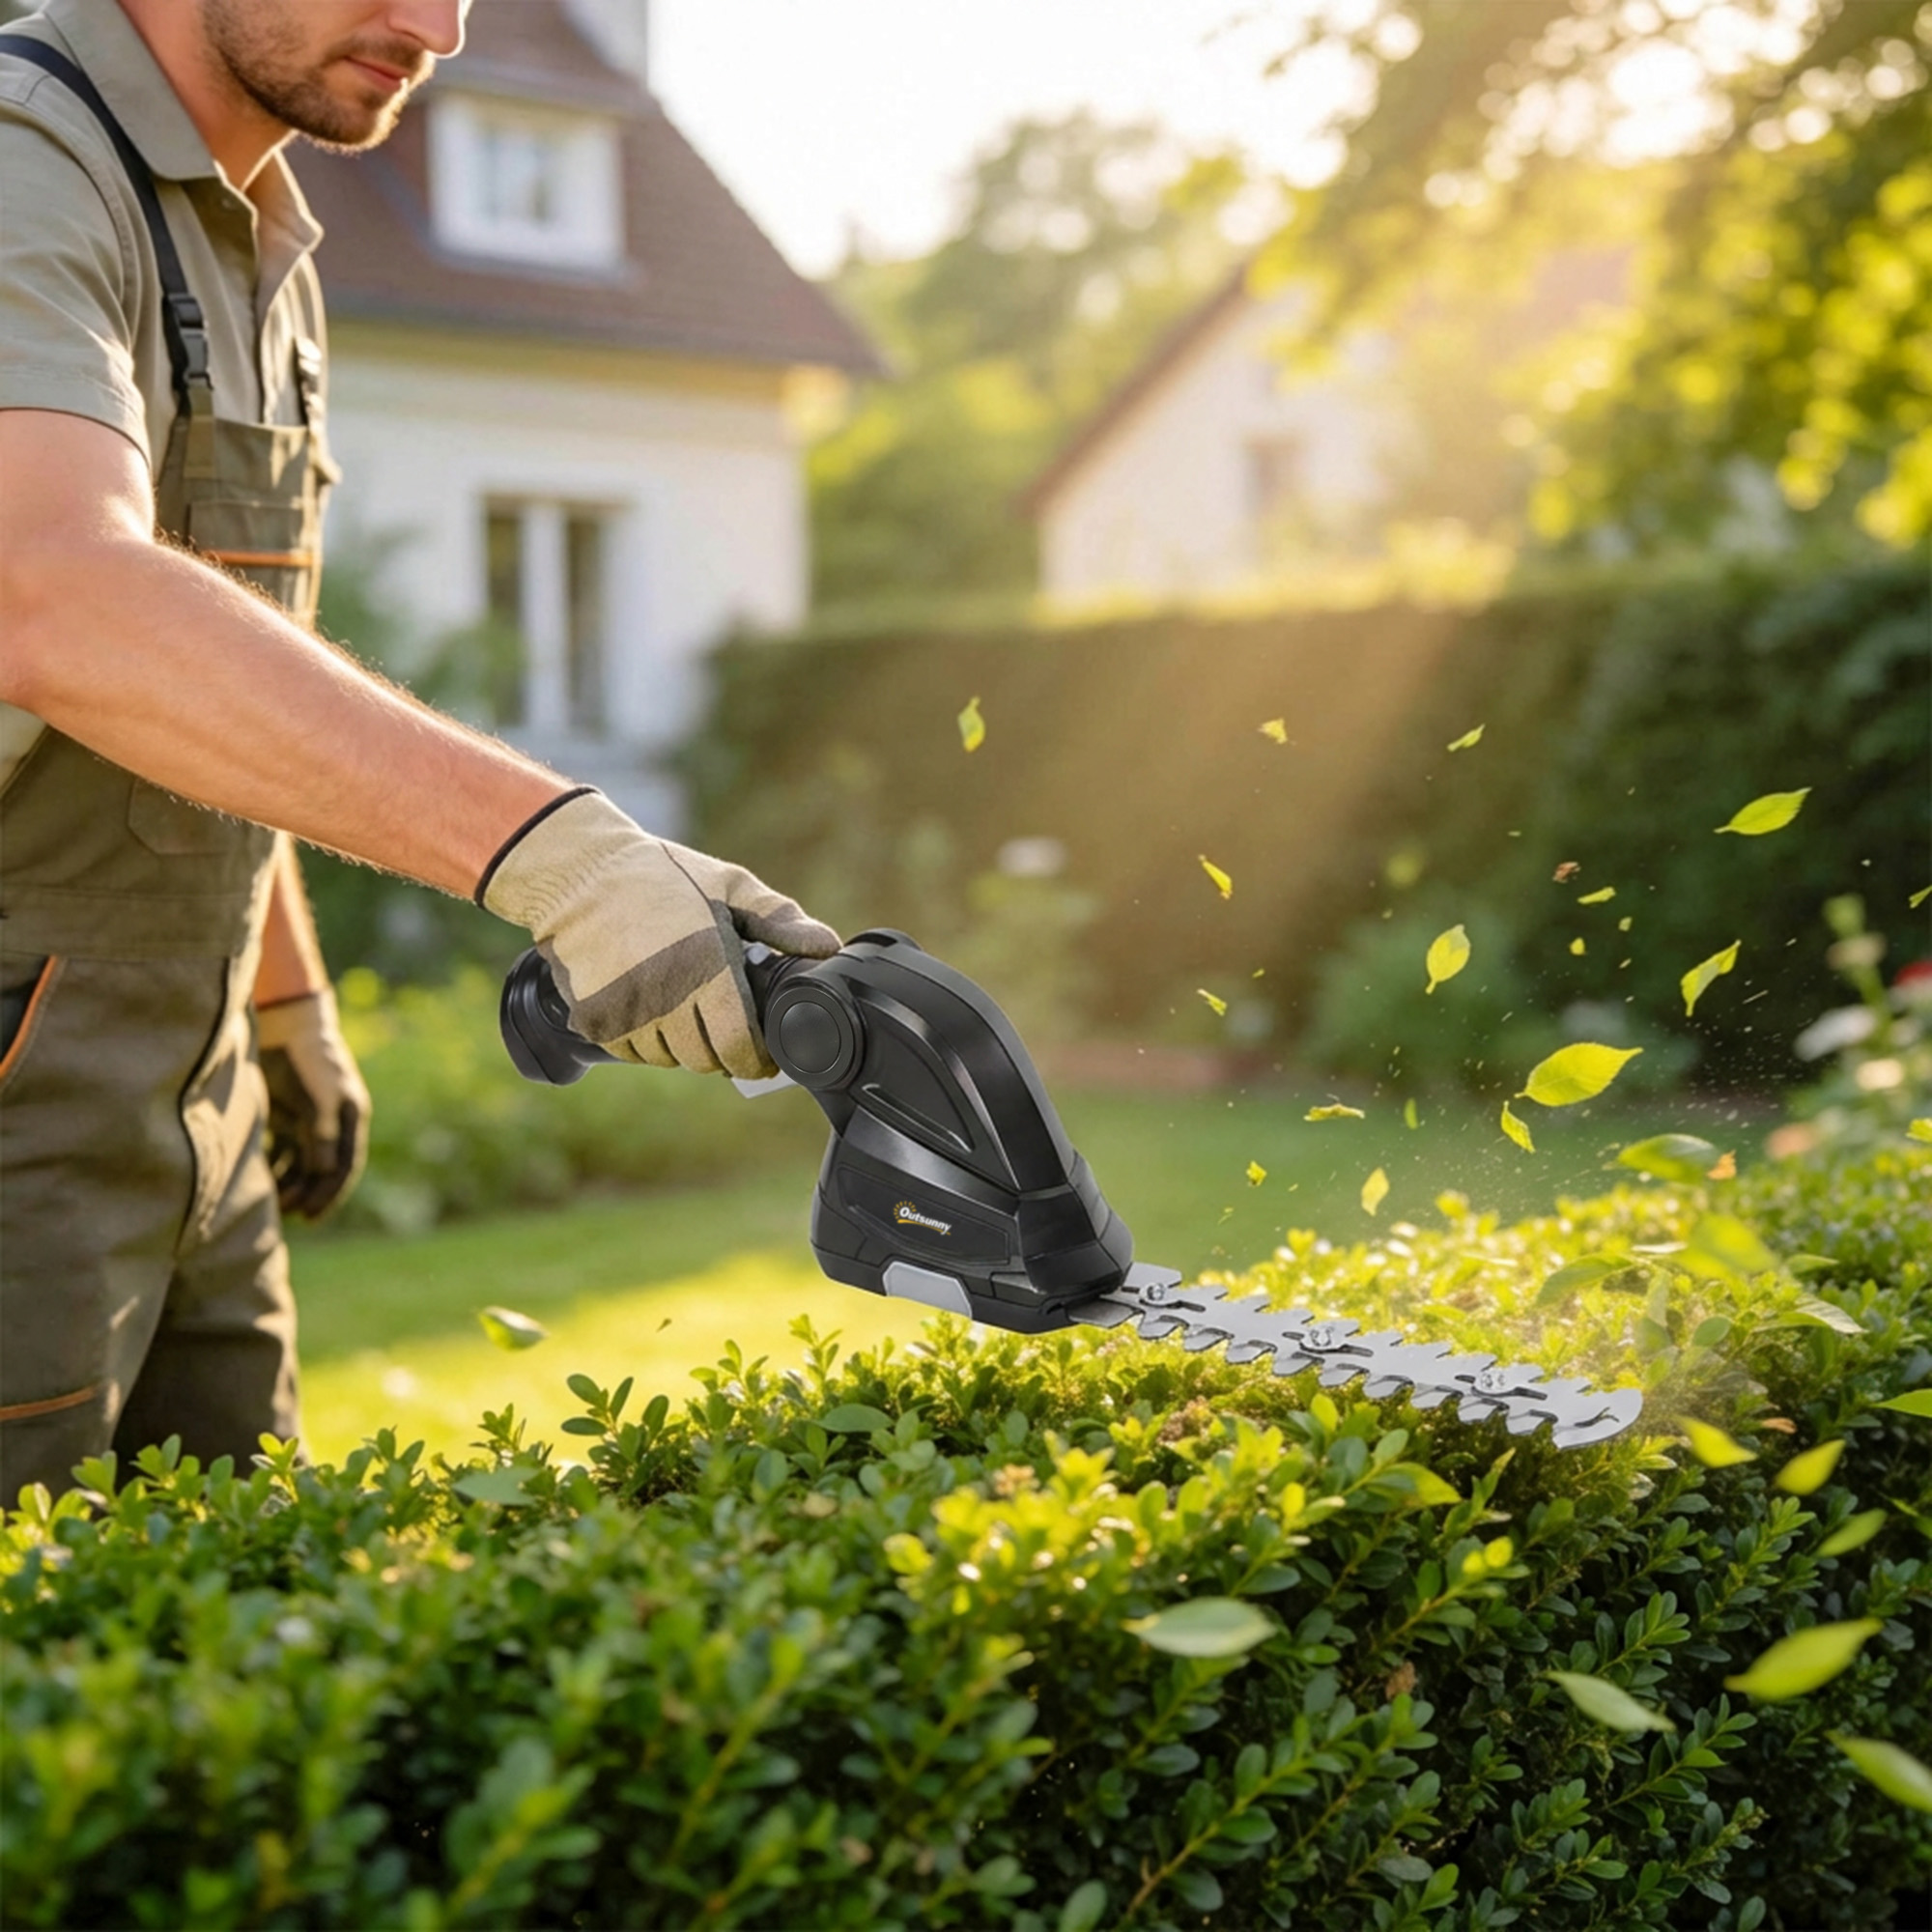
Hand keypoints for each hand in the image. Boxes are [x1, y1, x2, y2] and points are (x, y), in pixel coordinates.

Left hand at [256, 986, 370, 1219]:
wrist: (282, 1022)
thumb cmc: (304, 1059)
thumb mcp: (317, 1099)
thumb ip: (322, 1136)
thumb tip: (324, 1174)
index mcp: (350, 1116)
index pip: (344, 1166)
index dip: (330, 1194)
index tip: (312, 1217)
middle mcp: (333, 1121)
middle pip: (322, 1168)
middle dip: (307, 1193)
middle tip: (287, 1215)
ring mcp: (309, 1116)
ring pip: (301, 1161)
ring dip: (289, 1182)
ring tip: (271, 1202)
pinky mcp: (285, 1110)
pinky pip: (282, 1147)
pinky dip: (273, 1165)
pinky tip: (258, 1179)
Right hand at [478, 789, 840, 1077]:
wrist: (580, 872)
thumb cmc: (663, 877)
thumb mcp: (730, 886)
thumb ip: (781, 921)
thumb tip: (829, 948)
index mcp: (707, 968)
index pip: (741, 1047)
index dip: (757, 1059)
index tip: (764, 1056)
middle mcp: (667, 998)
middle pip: (706, 1060)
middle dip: (722, 1050)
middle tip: (724, 1025)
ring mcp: (627, 1013)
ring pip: (669, 1059)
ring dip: (682, 1045)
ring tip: (684, 1008)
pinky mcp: (595, 1021)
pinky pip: (632, 1052)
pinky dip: (644, 1040)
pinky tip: (649, 1005)